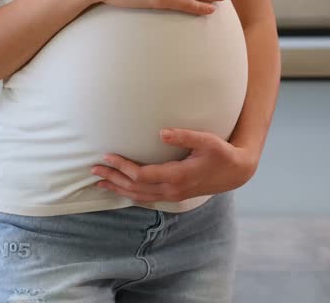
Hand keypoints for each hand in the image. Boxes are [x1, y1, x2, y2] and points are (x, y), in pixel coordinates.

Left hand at [90, 129, 258, 202]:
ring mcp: (173, 195)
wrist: (236, 172)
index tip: (106, 156)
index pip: (141, 174)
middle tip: (93, 169)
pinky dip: (130, 194)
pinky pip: (146, 198)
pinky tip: (121, 189)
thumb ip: (185, 135)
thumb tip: (162, 132)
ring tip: (99, 182)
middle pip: (134, 187)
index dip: (122, 166)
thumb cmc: (221, 153)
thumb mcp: (207, 140)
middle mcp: (172, 189)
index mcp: (177, 176)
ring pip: (138, 196)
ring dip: (118, 188)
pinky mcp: (174, 195)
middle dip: (113, 178)